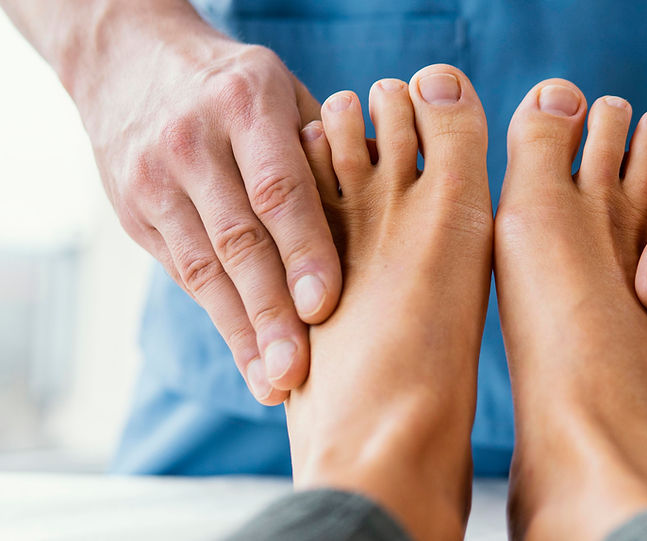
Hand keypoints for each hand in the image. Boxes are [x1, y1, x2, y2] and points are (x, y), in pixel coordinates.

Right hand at [79, 31, 340, 403]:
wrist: (129, 60)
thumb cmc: (235, 86)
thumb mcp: (284, 92)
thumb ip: (327, 147)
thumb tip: (392, 202)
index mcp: (245, 105)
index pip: (278, 188)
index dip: (303, 250)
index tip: (325, 304)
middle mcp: (193, 143)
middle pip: (238, 240)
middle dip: (270, 312)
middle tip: (298, 371)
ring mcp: (155, 181)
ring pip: (205, 269)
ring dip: (243, 333)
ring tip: (276, 384)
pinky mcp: (136, 214)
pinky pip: (186, 275)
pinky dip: (222, 320)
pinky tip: (249, 358)